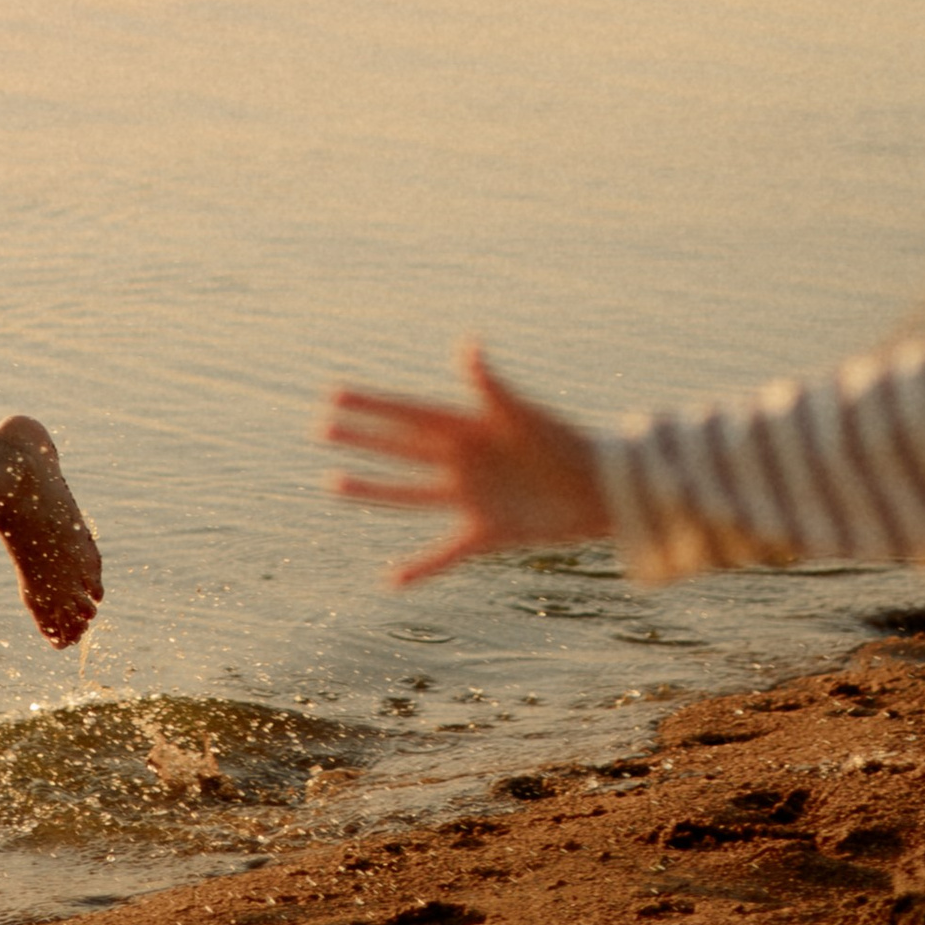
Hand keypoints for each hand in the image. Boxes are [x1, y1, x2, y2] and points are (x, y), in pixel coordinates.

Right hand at [317, 343, 609, 582]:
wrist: (603, 490)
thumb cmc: (564, 442)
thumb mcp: (524, 414)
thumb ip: (492, 385)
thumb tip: (467, 344)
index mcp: (467, 427)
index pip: (408, 413)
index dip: (372, 404)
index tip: (333, 393)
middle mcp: (461, 460)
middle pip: (400, 448)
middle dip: (362, 438)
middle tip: (320, 427)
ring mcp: (470, 496)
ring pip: (410, 493)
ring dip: (373, 489)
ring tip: (332, 483)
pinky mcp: (487, 532)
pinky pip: (445, 553)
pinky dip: (420, 567)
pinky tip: (390, 580)